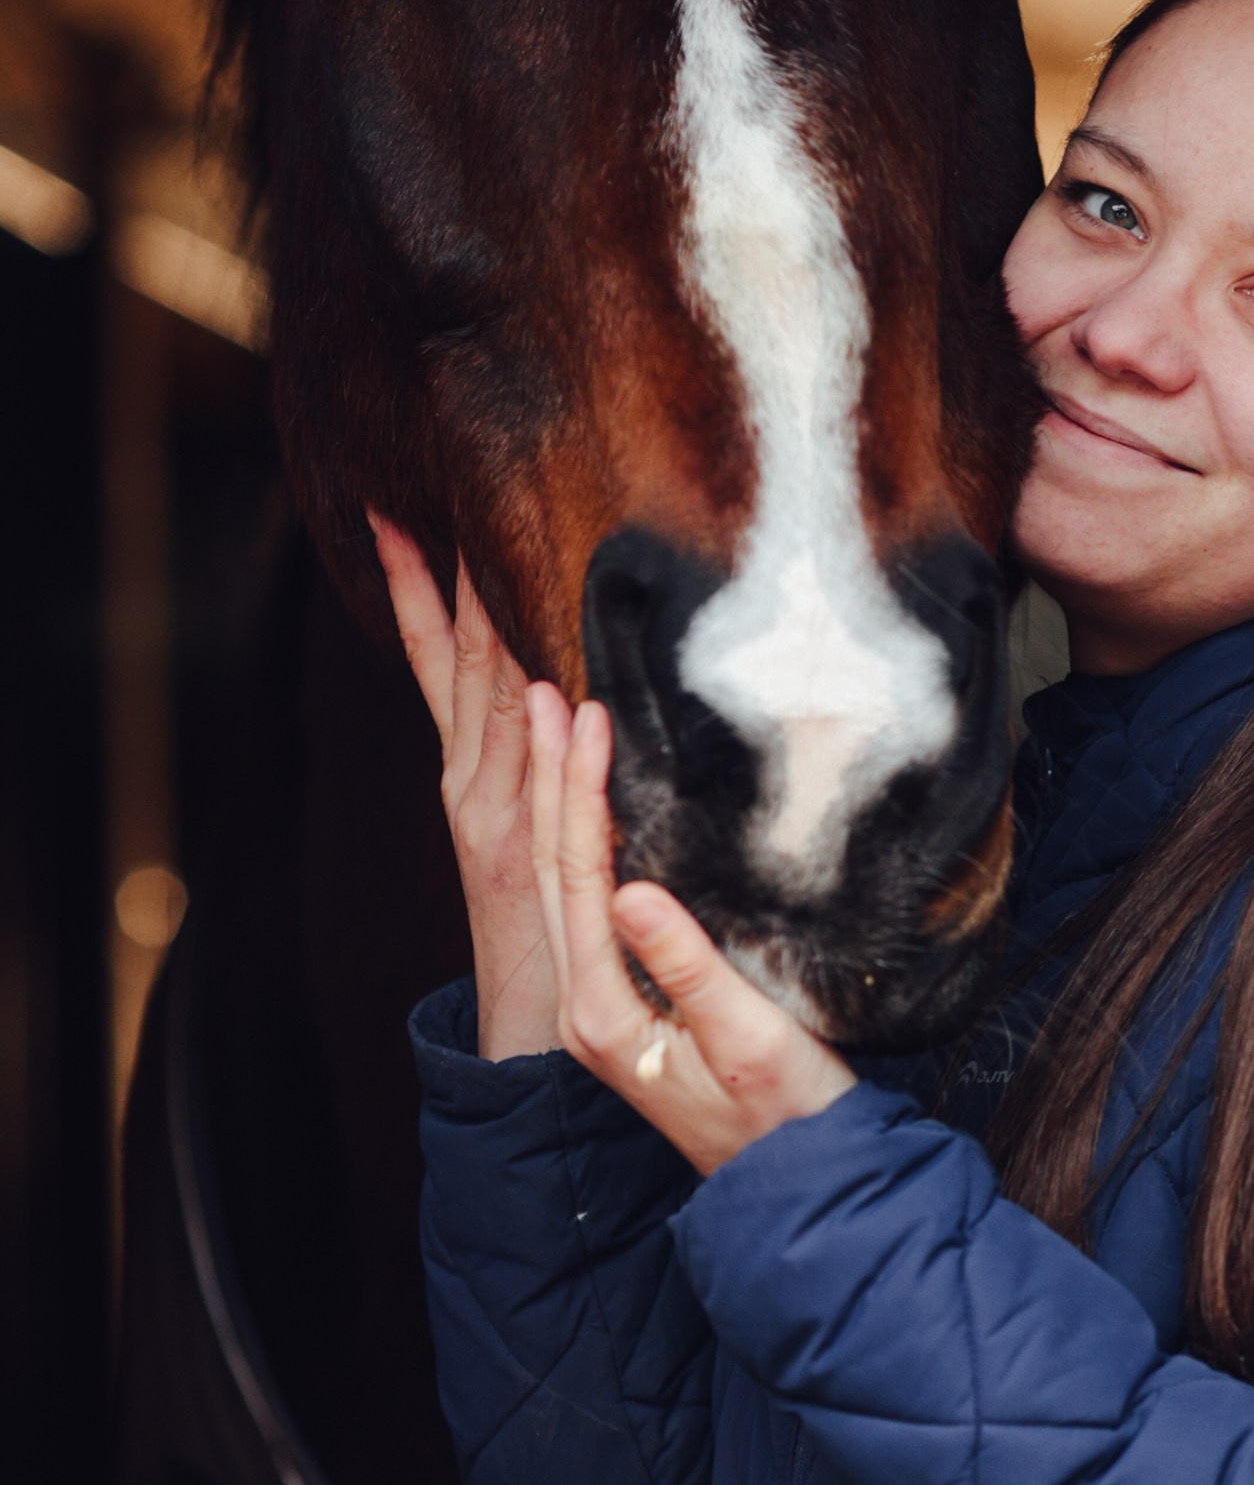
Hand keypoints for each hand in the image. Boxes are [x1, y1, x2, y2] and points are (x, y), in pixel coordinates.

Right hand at [372, 513, 558, 1061]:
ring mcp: (492, 818)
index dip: (418, 587)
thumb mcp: (541, 823)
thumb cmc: (551, 919)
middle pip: (455, 662)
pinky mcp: (526, 859)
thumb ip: (548, 759)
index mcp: (469, 769)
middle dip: (444, 579)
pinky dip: (550, 737)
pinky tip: (562, 689)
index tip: (401, 515)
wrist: (533, 1034)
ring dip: (490, 628)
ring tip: (487, 550)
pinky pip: (540, 786)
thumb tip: (575, 681)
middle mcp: (468, 783)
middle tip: (434, 496)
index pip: (435, 657)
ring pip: (493, 705)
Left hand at [527, 688, 855, 1173]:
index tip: (588, 717)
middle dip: (553, 779)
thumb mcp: (745, 1036)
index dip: (581, 790)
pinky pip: (587, 906)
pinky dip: (587, 841)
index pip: (580, 875)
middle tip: (552, 696)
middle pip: (555, 871)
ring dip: (561, 803)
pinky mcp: (625, 1003)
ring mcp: (601, 1007)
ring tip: (558, 731)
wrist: (795, 1184)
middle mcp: (587, 1008)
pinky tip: (597, 806)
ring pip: (564, 885)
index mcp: (604, 1012)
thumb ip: (685, 963)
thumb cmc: (785, 1112)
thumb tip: (630, 886)